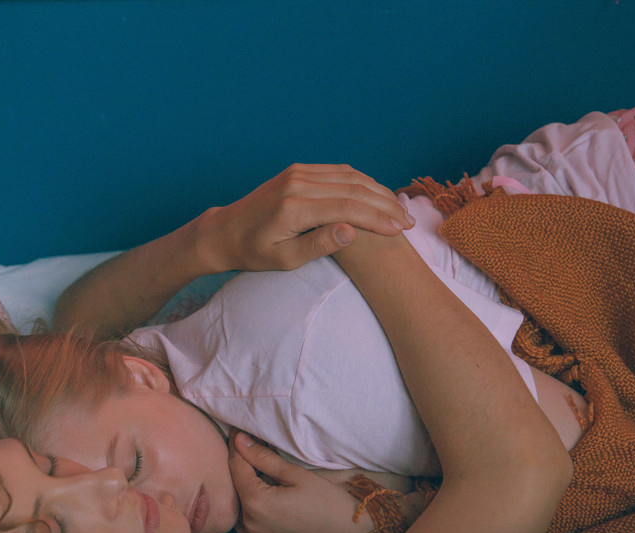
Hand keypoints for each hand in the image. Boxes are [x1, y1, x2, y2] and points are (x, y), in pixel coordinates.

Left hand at [199, 164, 414, 273]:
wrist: (225, 231)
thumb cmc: (253, 253)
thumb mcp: (284, 259)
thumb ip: (318, 245)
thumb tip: (351, 231)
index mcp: (293, 208)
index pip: (348, 208)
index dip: (378, 219)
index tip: (401, 231)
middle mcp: (297, 183)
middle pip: (354, 189)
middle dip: (386, 205)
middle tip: (409, 223)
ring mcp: (298, 172)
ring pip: (350, 177)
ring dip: (378, 192)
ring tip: (400, 211)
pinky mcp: (298, 170)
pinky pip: (338, 172)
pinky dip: (362, 182)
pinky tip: (378, 196)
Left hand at [228, 431, 382, 532]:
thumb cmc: (329, 503)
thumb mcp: (296, 474)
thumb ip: (264, 458)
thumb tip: (240, 441)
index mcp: (256, 503)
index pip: (236, 467)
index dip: (236, 446)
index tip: (238, 430)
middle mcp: (250, 523)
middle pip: (236, 486)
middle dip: (242, 464)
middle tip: (251, 443)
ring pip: (242, 504)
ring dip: (247, 485)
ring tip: (260, 467)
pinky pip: (251, 519)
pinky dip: (254, 503)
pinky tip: (268, 491)